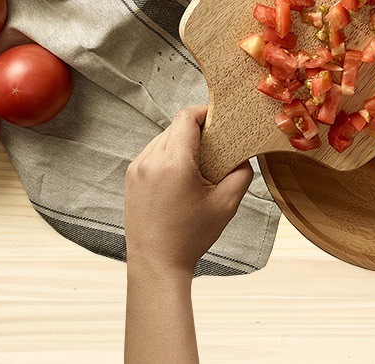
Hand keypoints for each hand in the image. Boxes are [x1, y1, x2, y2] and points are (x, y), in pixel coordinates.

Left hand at [124, 106, 252, 274]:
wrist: (156, 263)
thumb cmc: (191, 236)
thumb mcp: (226, 204)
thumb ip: (242, 173)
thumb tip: (244, 155)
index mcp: (174, 163)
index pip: (186, 117)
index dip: (205, 112)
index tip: (219, 120)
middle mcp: (150, 160)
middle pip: (175, 126)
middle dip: (196, 129)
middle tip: (215, 143)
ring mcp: (136, 168)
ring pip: (162, 138)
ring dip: (181, 142)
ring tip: (198, 162)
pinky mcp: (131, 178)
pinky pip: (152, 153)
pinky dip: (167, 155)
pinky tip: (180, 174)